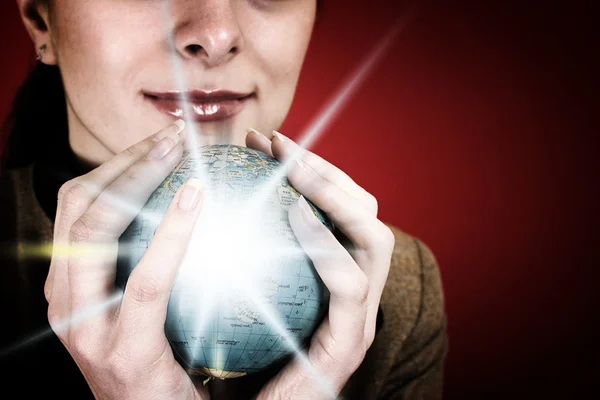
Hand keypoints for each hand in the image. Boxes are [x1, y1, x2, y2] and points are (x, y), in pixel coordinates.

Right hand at [45, 121, 208, 399]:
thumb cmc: (165, 360)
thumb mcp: (148, 305)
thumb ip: (150, 259)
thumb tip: (193, 202)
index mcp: (69, 284)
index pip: (79, 205)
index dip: (117, 164)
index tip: (163, 139)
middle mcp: (64, 300)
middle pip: (80, 205)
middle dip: (126, 161)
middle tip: (176, 137)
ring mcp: (86, 328)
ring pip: (96, 229)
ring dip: (138, 178)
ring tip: (183, 152)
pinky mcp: (123, 351)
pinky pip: (147, 278)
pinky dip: (170, 230)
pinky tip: (197, 196)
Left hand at [246, 129, 394, 398]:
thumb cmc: (234, 362)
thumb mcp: (235, 294)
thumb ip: (235, 253)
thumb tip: (196, 200)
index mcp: (333, 276)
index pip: (337, 208)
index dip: (308, 168)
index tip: (263, 142)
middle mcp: (355, 291)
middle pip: (363, 211)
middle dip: (323, 168)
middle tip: (275, 141)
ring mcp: (360, 316)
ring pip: (372, 237)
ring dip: (333, 193)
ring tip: (292, 167)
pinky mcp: (350, 343)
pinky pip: (349, 284)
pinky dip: (325, 244)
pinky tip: (294, 215)